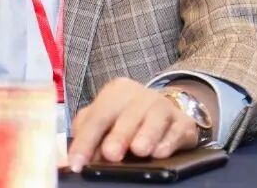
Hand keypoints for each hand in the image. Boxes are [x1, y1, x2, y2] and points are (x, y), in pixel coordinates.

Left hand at [67, 78, 198, 172]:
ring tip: (139, 151)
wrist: (166, 111)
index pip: (97, 117)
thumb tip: (72, 160)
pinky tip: (161, 152)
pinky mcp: (184, 122)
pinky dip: (169, 142)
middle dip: (119, 135)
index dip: (85, 141)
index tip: (77, 163)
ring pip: (155, 118)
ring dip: (146, 135)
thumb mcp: (104, 122)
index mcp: (115, 93)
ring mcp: (164, 106)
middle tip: (111, 154)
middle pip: (126, 115)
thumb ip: (87, 137)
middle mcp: (140, 95)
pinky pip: (177, 129)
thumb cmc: (126, 119)